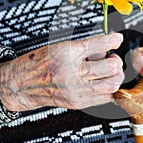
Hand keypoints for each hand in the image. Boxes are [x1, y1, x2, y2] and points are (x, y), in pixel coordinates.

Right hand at [0, 33, 123, 110]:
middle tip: (112, 59)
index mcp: (69, 53)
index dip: (112, 40)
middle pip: (112, 68)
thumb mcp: (63, 46)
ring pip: (113, 85)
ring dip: (116, 76)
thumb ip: (88, 47)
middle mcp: (74, 73)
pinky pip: (106, 97)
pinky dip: (109, 88)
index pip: (98, 45)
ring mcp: (77, 90)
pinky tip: (103, 82)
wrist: (25, 84)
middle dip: (117, 62)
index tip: (118, 39)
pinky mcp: (79, 103)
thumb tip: (109, 46)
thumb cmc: (44, 62)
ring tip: (109, 72)